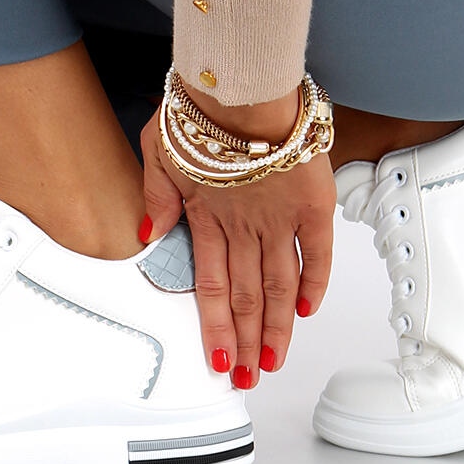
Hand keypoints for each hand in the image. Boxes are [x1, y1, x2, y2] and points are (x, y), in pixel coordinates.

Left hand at [139, 86, 335, 388]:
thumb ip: (154, 195)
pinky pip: (316, 253)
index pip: (211, 287)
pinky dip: (313, 283)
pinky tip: (306, 309)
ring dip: (277, 327)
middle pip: (247, 297)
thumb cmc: (197, 109)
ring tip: (274, 360)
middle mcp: (244, 226)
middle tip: (248, 377)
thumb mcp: (156, 148)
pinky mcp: (311, 203)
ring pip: (279, 285)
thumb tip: (147, 235)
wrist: (240, 85)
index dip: (216, 328)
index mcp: (205, 216)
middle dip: (246, 342)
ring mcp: (279, 217)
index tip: (217, 360)